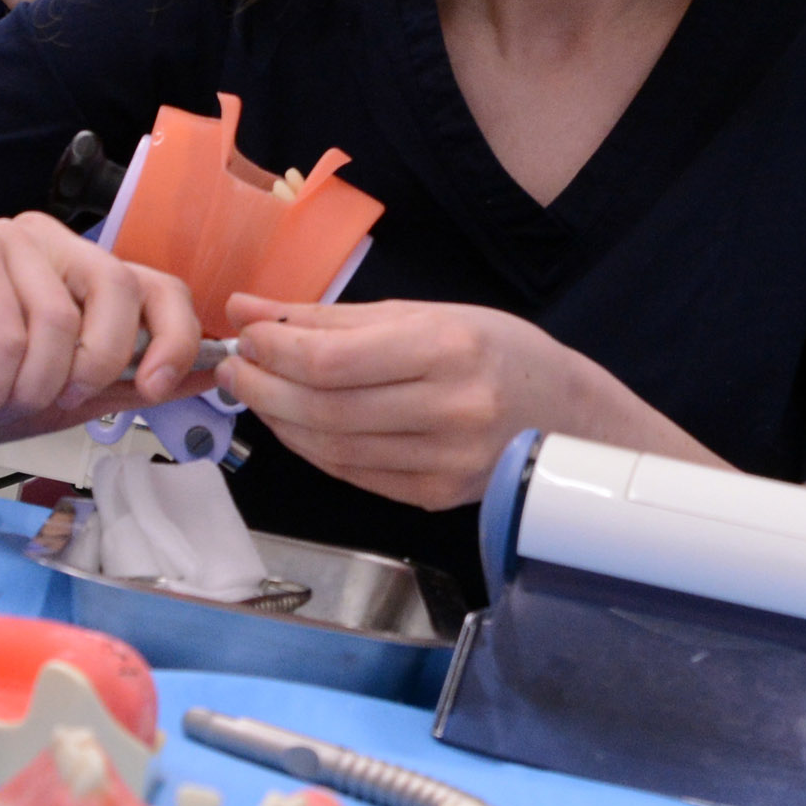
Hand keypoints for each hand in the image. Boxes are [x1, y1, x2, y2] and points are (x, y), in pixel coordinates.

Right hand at [0, 215, 210, 449]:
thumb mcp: (62, 395)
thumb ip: (128, 382)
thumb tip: (208, 375)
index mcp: (83, 272)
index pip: (157, 287)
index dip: (173, 339)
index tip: (155, 388)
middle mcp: (52, 246)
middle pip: (119, 291)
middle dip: (94, 367)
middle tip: (50, 403)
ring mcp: (7, 243)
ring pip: (58, 321)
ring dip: (27, 388)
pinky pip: (7, 332)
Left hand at [216, 296, 580, 509]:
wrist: (569, 415)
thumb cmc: (499, 352)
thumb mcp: (426, 313)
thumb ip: (333, 317)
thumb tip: (251, 309)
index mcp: (449, 349)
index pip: (333, 359)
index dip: (275, 349)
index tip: (246, 332)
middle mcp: (450, 410)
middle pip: (324, 409)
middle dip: (264, 386)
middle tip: (236, 365)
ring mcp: (443, 461)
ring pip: (330, 449)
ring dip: (279, 420)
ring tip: (259, 391)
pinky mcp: (434, 496)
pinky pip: (352, 474)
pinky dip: (312, 449)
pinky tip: (297, 423)